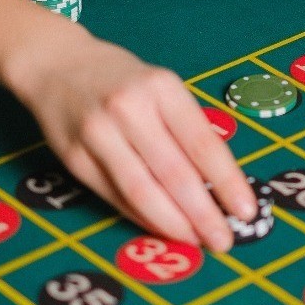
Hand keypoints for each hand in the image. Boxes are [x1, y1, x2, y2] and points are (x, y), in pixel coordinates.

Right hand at [5, 29, 256, 251]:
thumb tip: (219, 185)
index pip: (202, 143)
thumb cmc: (123, 80)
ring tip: (197, 240)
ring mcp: (98, 133)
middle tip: (224, 240)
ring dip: (173, 223)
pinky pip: (114, 195)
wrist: (56, 64)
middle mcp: (129, 109)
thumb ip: (186, 128)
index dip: (227, 181)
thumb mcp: (162, 87)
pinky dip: (142, 216)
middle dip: (203, 213)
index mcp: (161, 88)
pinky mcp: (74, 157)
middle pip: (174, 173)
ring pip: (141, 190)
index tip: (247, 210)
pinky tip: (162, 228)